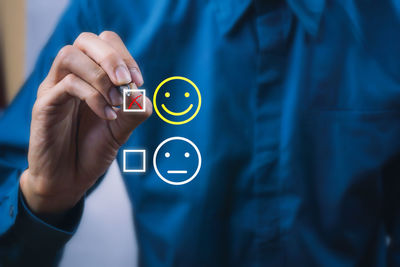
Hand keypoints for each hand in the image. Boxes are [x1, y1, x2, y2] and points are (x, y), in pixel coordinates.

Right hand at [20, 31, 151, 214]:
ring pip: (70, 56)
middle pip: (86, 40)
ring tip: (117, 102)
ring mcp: (54, 89)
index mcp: (90, 76)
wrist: (70, 179)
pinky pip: (65, 86)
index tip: (139, 82)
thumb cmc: (93, 149)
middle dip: (111, 57)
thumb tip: (144, 96)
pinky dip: (93, 97)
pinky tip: (108, 115)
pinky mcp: (44, 106)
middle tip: (126, 81)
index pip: (104, 43)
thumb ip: (134, 111)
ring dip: (100, 76)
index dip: (125, 56)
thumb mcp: (121, 129)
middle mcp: (70, 77)